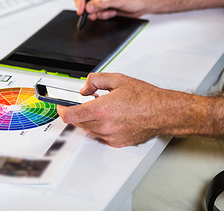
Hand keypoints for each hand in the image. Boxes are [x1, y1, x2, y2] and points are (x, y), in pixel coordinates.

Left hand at [57, 73, 190, 146]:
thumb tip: (85, 88)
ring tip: (99, 107)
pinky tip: (108, 117)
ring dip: (88, 119)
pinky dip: (99, 127)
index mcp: (102, 109)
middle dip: (76, 112)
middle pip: (78, 122)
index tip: (60, 105)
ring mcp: (111, 136)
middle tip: (80, 103)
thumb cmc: (146, 98)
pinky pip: (100, 136)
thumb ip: (96, 80)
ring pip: (88, 130)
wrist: (163, 113)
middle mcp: (105, 125)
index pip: (71, 115)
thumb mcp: (117, 80)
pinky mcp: (117, 142)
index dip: (62, 110)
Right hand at [73, 0, 152, 20]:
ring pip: (90, 9)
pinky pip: (97, 14)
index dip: (79, 0)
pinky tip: (113, 13)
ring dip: (99, 14)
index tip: (82, 10)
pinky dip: (103, 16)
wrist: (145, 3)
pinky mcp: (104, 7)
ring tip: (111, 11)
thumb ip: (102, 2)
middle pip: (83, 0)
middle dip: (89, 9)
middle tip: (95, 14)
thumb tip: (89, 7)